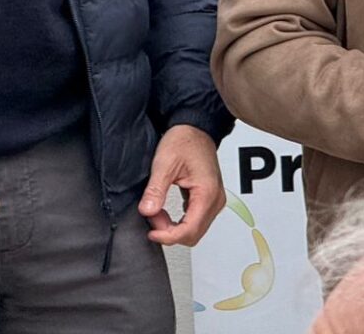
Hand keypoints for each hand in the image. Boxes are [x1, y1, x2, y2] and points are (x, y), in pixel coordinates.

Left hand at [139, 125, 223, 245]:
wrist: (194, 127)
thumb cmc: (184, 140)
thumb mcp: (164, 163)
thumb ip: (156, 190)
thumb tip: (148, 211)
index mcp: (207, 193)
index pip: (190, 230)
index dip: (169, 236)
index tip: (152, 233)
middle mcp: (215, 200)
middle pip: (194, 234)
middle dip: (170, 232)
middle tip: (151, 218)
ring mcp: (214, 200)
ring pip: (195, 229)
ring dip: (174, 228)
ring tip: (156, 213)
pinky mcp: (208, 198)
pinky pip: (195, 220)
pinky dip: (179, 222)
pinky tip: (165, 211)